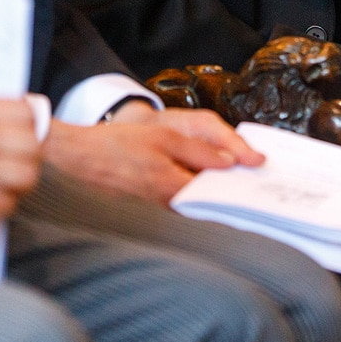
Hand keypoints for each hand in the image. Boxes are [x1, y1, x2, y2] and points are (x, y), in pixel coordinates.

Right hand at [0, 76, 42, 232]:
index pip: (26, 113)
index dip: (26, 125)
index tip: (17, 135)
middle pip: (33, 146)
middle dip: (26, 155)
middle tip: (11, 162)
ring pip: (27, 176)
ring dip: (18, 182)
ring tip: (2, 182)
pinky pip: (8, 204)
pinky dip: (1, 204)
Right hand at [43, 107, 263, 205]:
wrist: (81, 156)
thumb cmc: (119, 145)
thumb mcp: (164, 139)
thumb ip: (199, 153)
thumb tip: (231, 164)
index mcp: (172, 187)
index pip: (216, 194)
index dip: (239, 187)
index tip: (259, 182)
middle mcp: (168, 201)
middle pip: (209, 198)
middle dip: (232, 188)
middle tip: (255, 177)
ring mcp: (160, 202)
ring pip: (197, 196)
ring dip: (216, 186)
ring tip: (240, 173)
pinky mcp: (154, 198)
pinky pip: (184, 194)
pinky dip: (198, 185)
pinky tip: (209, 172)